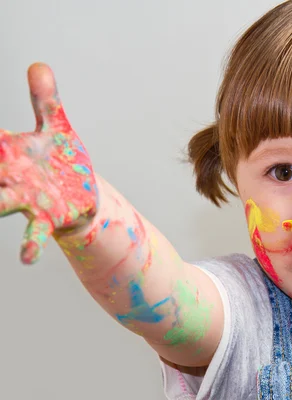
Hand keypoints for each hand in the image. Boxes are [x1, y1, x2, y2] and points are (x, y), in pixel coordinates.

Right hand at [0, 63, 97, 263]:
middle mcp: (10, 176)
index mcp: (9, 151)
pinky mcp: (46, 216)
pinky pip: (35, 232)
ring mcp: (25, 198)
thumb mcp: (56, 128)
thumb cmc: (62, 161)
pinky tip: (27, 257)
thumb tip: (38, 65)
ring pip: (1, 203)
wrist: (82, 195)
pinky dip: (31, 244)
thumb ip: (45, 100)